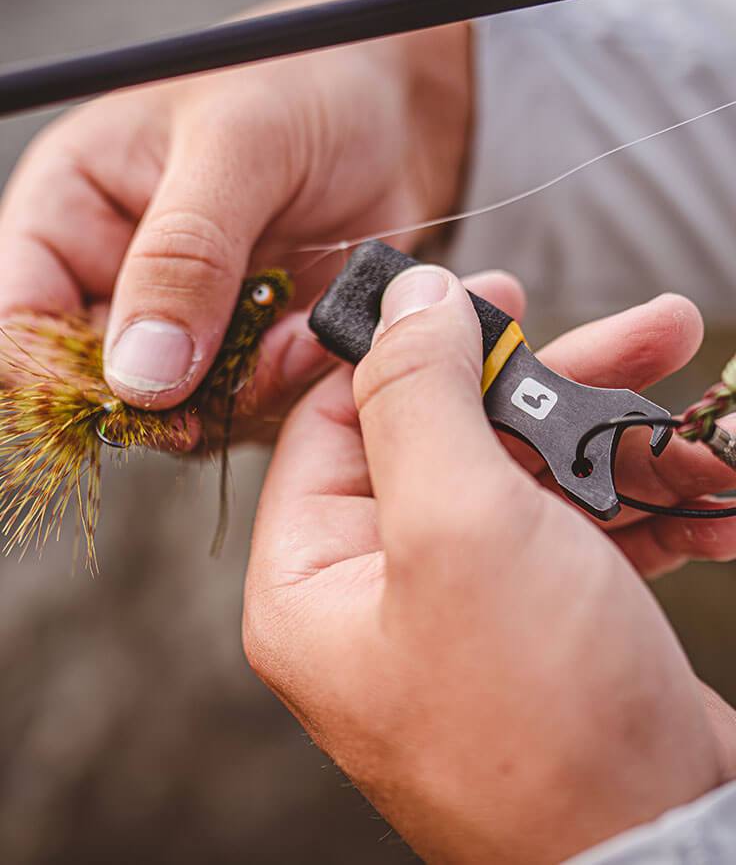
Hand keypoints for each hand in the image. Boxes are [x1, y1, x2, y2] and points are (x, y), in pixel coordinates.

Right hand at [0, 0, 469, 438]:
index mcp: (71, 212)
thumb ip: (184, 255)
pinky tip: (316, 337)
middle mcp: (117, 279)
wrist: (392, 117)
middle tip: (241, 368)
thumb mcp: (239, 147)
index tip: (142, 396)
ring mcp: (186, 323)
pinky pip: (244, 407)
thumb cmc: (302, 91)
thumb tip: (139, 375)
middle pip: (99, 389)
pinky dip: (282, 389)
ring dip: (238, 395)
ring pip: (177, 412)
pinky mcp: (247, 349)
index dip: (59, 377)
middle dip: (170, 400)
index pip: (19, 323)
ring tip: (297, 334)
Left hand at [244, 266, 735, 864]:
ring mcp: (462, 606)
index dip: (412, 346)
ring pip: (530, 478)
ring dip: (618, 443)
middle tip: (644, 332)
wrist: (663, 852)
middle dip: (554, 386)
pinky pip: (578, 532)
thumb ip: (418, 396)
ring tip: (697, 428)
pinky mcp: (539, 622)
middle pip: (451, 439)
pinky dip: (643, 508)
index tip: (490, 295)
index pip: (337, 419)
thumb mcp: (458, 525)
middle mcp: (375, 590)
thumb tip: (405, 302)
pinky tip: (709, 501)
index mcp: (314, 576)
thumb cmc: (537, 714)